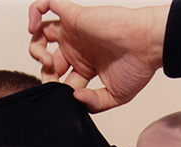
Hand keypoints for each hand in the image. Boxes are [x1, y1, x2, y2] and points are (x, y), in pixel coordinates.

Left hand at [29, 0, 169, 112]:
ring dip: (35, 47)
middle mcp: (77, 49)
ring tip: (44, 59)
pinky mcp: (74, 15)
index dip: (56, 90)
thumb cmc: (138, 67)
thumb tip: (74, 98)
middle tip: (52, 78)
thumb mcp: (114, 96)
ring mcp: (74, 32)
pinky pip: (47, 3)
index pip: (60, 79)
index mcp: (85, 67)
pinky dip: (34, 11)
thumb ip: (93, 103)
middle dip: (44, 72)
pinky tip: (33, 26)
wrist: (148, 46)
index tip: (62, 97)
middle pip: (48, 60)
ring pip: (42, 33)